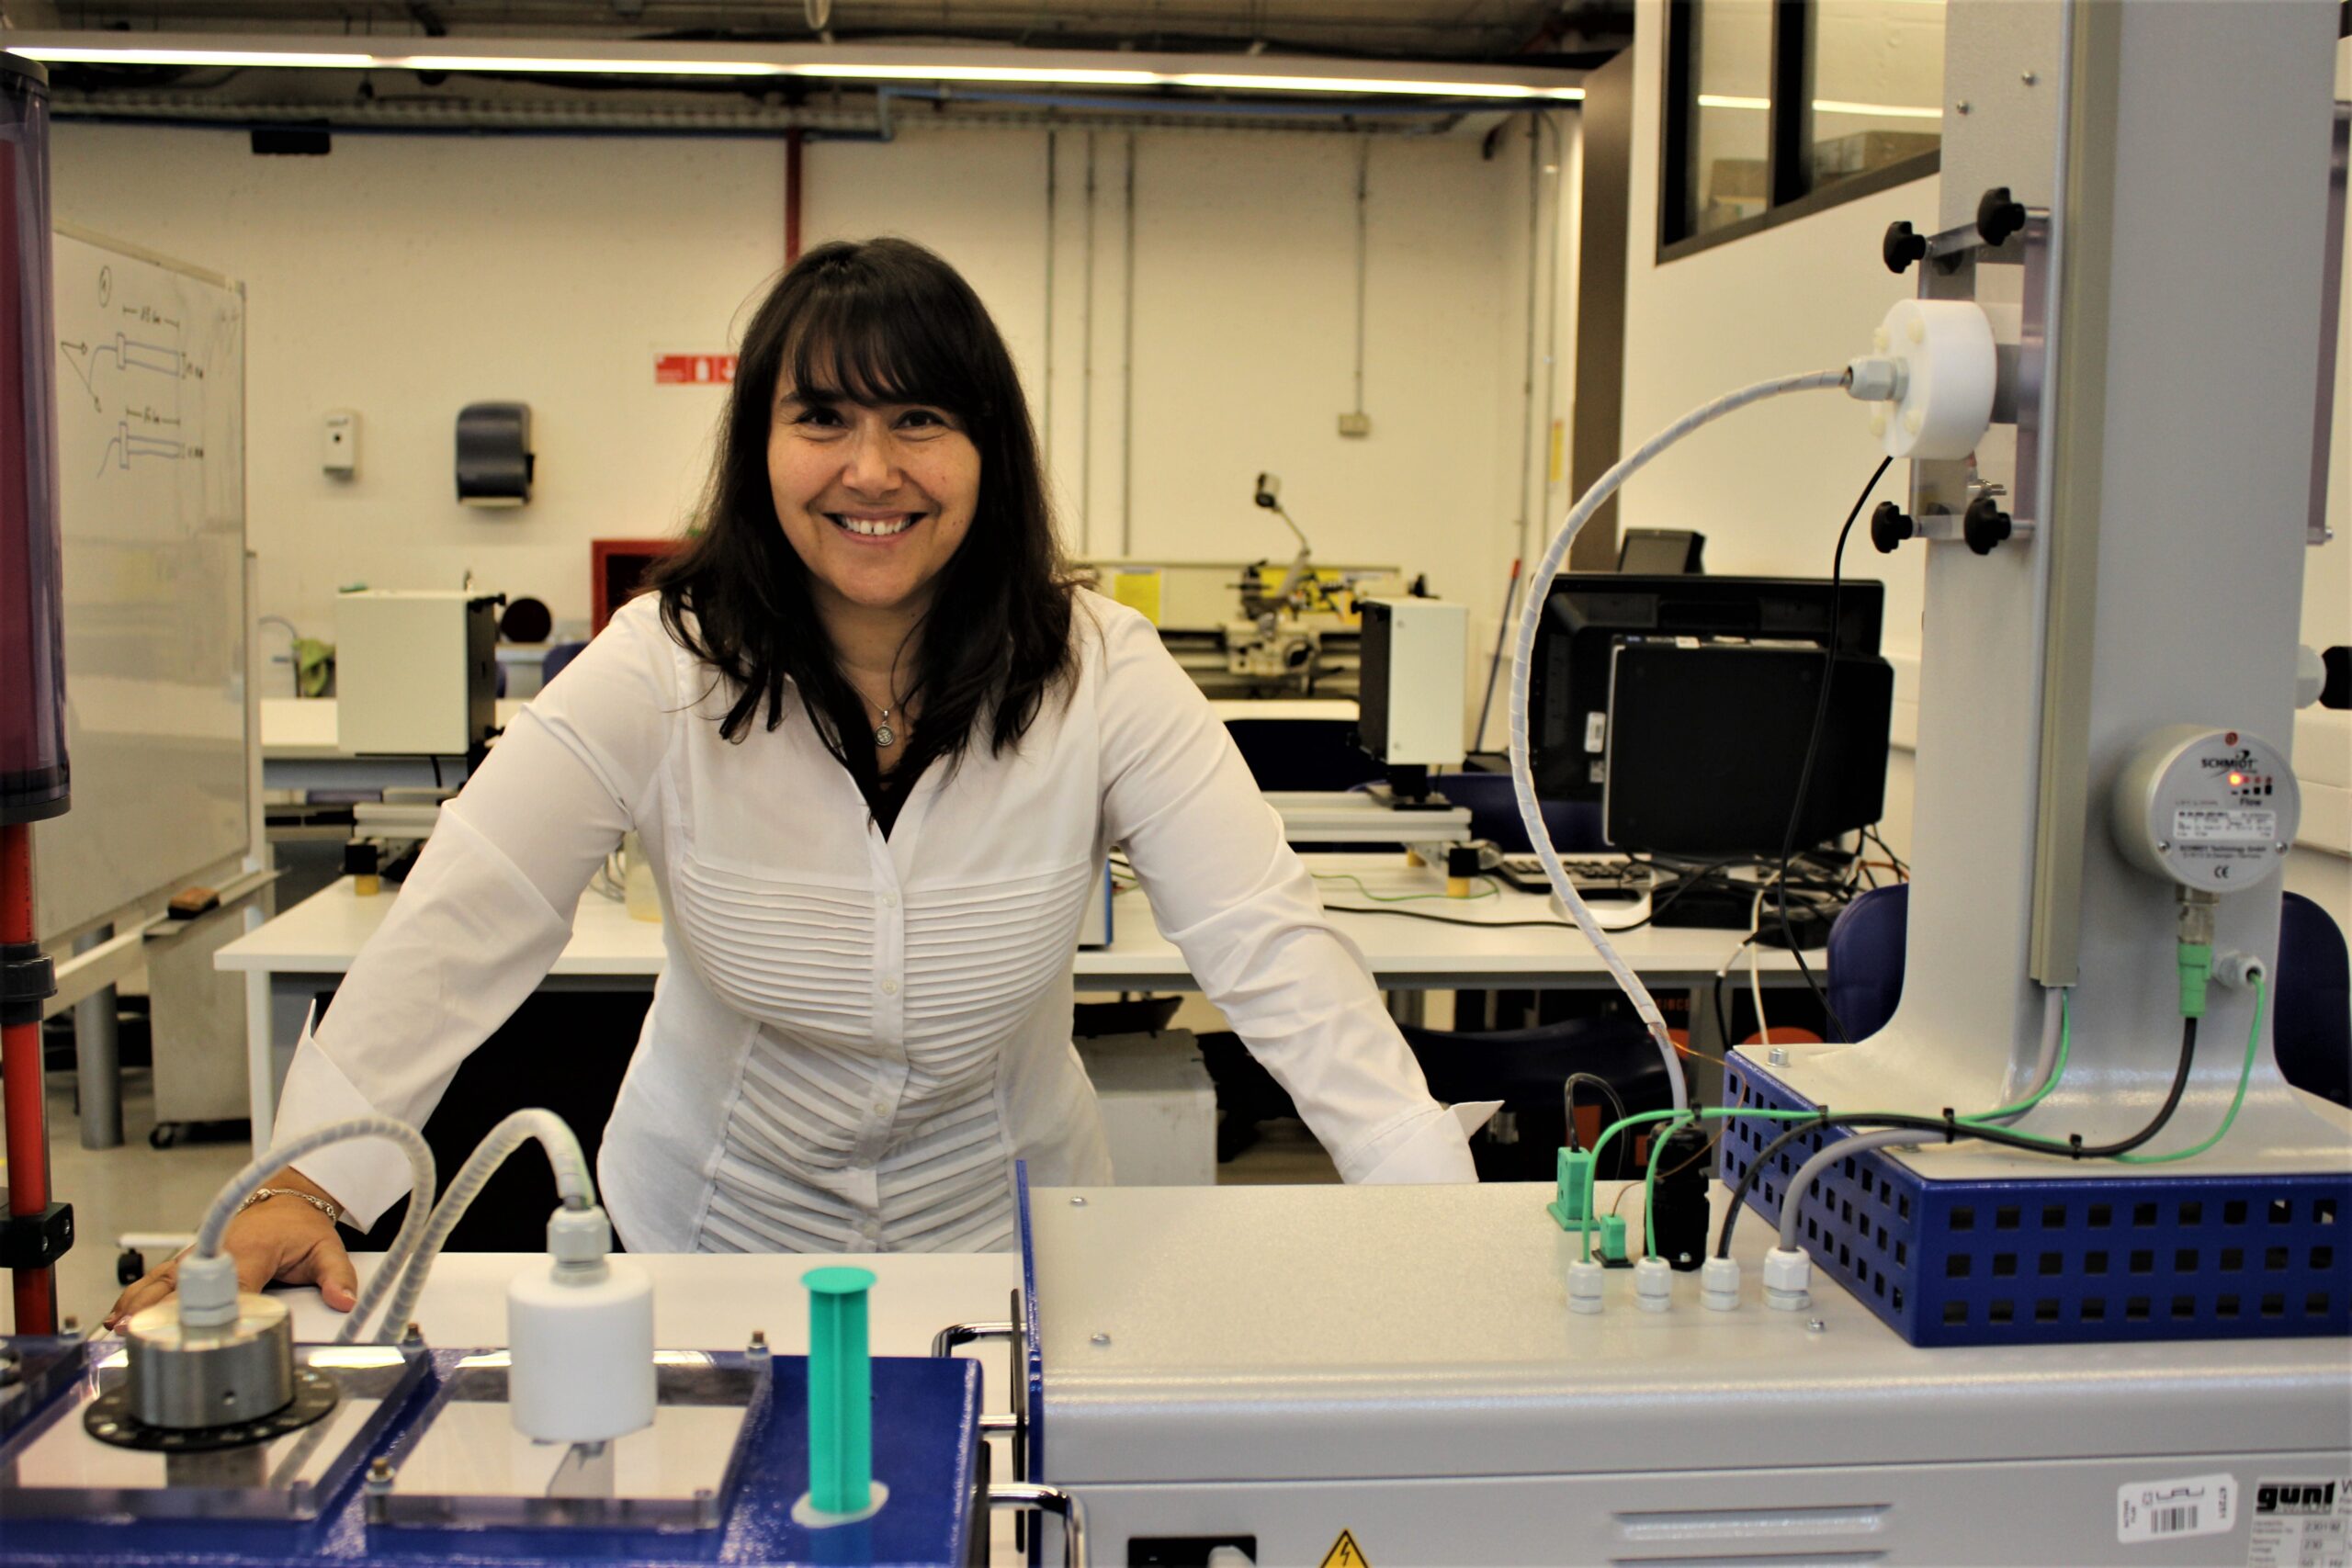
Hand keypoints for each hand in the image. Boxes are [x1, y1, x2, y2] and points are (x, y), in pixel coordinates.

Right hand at [104, 1194, 357, 1330]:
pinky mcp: (186, 1260)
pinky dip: (136, 1297)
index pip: (233, 1282)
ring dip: (141, 1305)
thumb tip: (344, 1300)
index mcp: (251, 1249)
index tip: (208, 1329)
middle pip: (186, 1285)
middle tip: (143, 1335)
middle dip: (167, 1311)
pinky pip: (156, 1279)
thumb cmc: (299, 1226)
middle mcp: (217, 1251)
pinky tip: (118, 1318)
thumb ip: (337, 1275)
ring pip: (163, 1281)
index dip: (220, 1307)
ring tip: (121, 1330)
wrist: (284, 1200)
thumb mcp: (327, 1247)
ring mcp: (197, 1255)